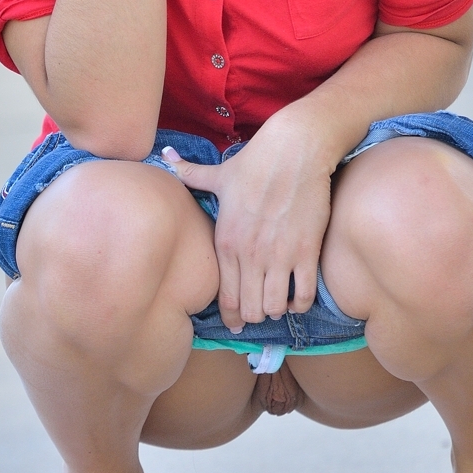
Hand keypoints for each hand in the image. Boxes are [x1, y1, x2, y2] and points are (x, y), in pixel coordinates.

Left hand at [160, 119, 332, 331]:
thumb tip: (166, 154)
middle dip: (254, 316)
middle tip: (259, 311)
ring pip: (275, 307)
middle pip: (251, 309)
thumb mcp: (218, 173)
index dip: (231, 316)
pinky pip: (304, 295)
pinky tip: (298, 297)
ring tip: (278, 303)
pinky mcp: (306, 251)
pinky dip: (301, 303)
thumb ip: (190, 174)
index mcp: (226, 241)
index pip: (225, 297)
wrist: (295, 150)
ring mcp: (279, 255)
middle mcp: (250, 254)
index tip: (236, 322)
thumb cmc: (255, 162)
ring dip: (277, 310)